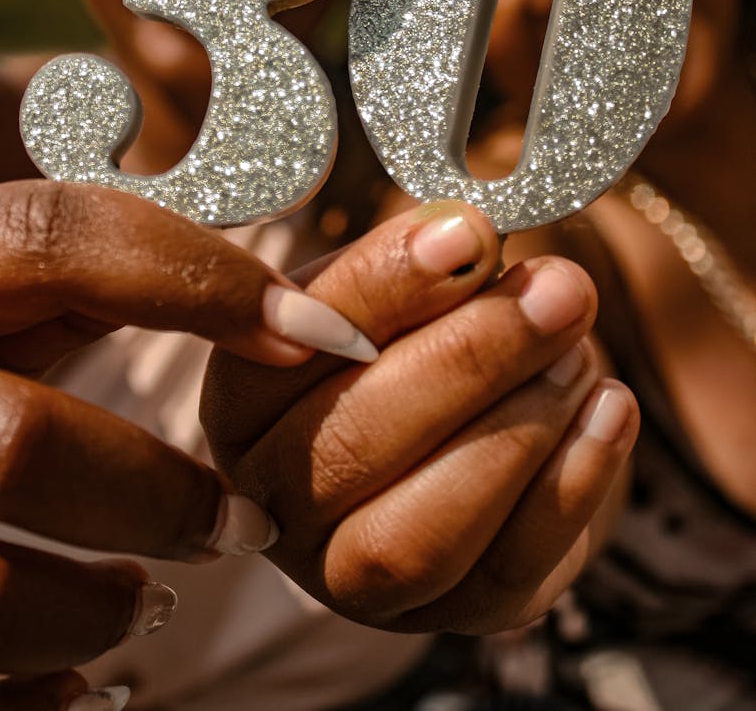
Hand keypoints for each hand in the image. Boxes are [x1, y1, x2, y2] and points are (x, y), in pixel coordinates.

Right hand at [0, 180, 373, 708]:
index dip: (205, 281)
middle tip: (238, 525)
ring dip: (92, 617)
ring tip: (144, 605)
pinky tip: (73, 678)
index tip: (322, 335)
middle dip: (159, 499)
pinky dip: (21, 706)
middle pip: (19, 450)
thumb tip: (299, 324)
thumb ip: (107, 276)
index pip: (58, 241)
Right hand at [202, 201, 638, 635]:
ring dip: (518, 428)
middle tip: (557, 288)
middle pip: (354, 445)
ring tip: (578, 345)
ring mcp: (348, 577)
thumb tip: (466, 235)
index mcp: (241, 402)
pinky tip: (609, 406)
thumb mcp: (390, 288)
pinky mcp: (443, 619)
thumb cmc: (401, 341)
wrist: (445, 434)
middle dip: (472, 356)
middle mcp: (271, 503)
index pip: (292, 346)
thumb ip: (415, 264)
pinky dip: (571, 484)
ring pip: (421, 532)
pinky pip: (507, 572)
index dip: (382, 288)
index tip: (468, 231)